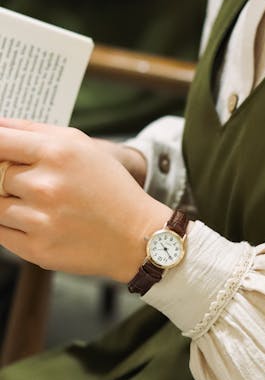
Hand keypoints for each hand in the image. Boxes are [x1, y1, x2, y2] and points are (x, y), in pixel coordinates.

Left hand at [0, 118, 171, 281]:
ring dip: (12, 204)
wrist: (136, 236)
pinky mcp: (37, 249)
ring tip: (46, 208)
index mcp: (56, 152)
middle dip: (12, 180)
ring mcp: (39, 220)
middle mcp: (45, 185)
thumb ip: (33, 130)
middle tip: (41, 187)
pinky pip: (0, 233)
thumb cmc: (109, 188)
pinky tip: (40, 224)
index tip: (1, 155)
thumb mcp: (80, 146)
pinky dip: (12, 227)